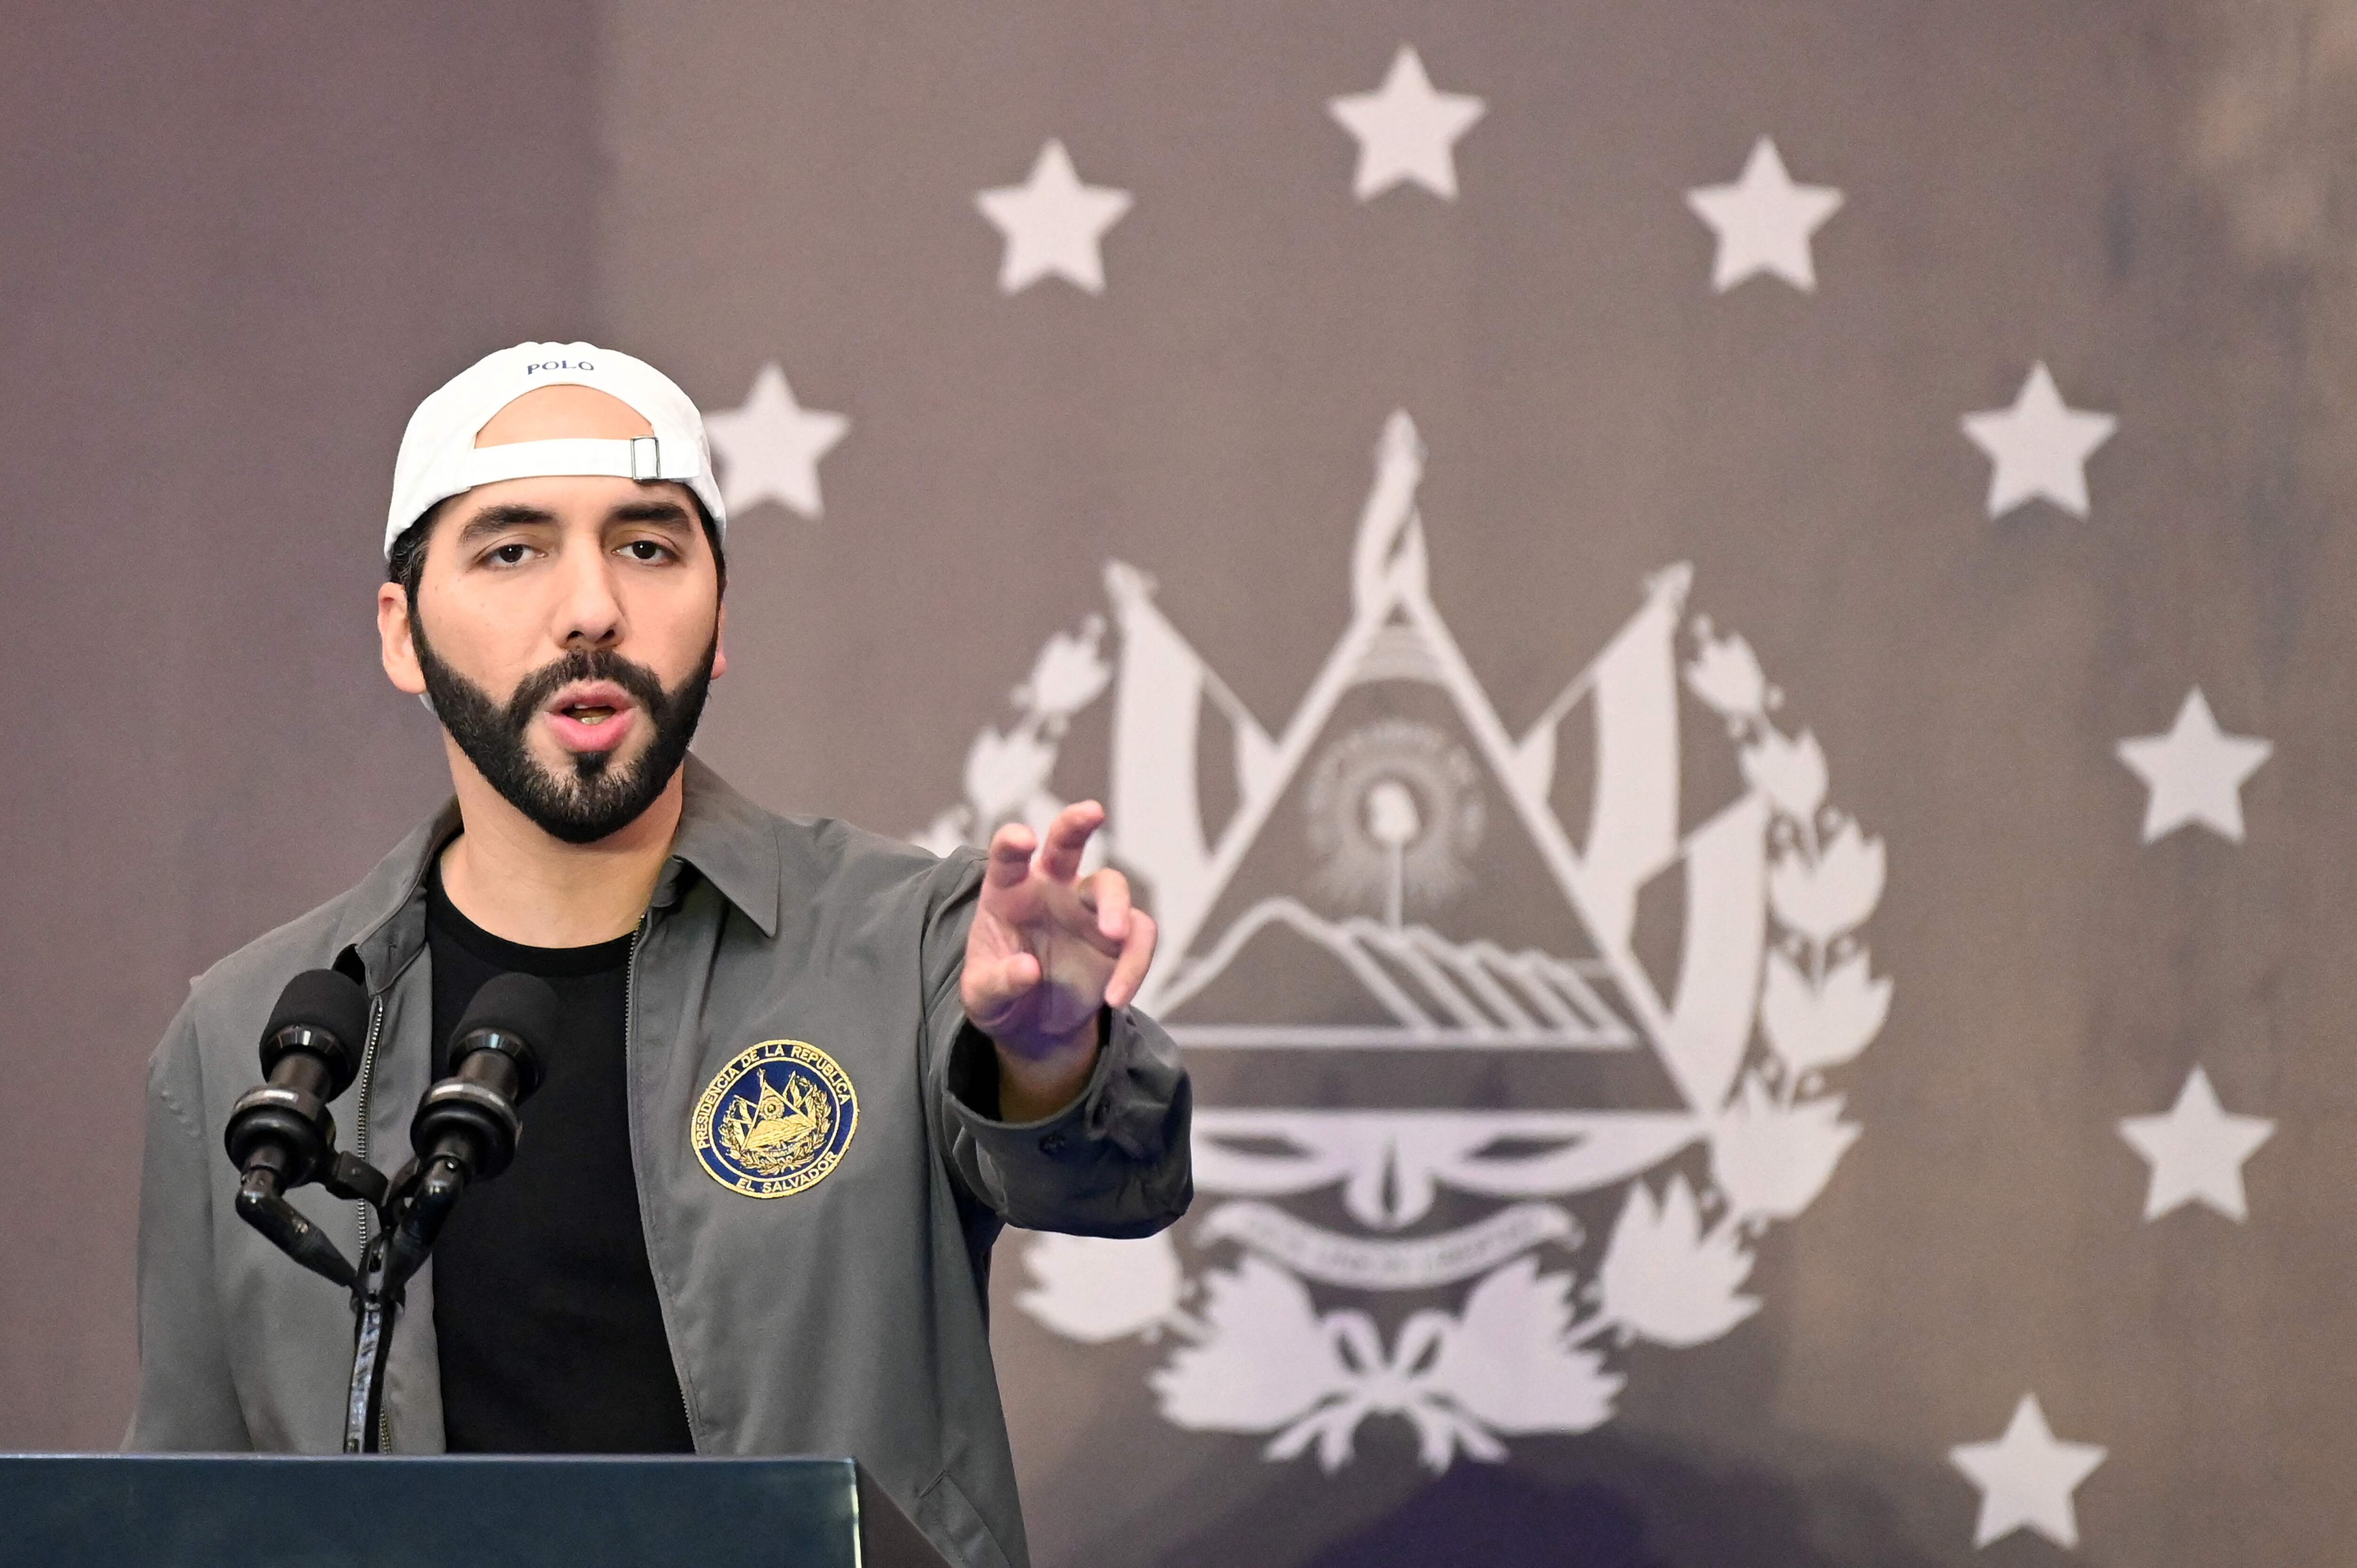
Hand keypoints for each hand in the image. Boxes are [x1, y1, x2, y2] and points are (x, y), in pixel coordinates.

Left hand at [961, 801, 1156, 1117]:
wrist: (1035, 1026)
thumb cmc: (999, 997)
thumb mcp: (982, 999)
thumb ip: (997, 984)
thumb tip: (1028, 970)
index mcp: (1008, 892)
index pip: (1007, 859)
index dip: (1013, 843)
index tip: (1024, 839)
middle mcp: (1050, 889)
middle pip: (1066, 844)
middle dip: (1077, 823)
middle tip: (1093, 812)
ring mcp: (1088, 909)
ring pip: (1111, 885)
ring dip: (1116, 905)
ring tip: (1115, 935)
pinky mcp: (1120, 937)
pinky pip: (1139, 935)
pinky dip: (1135, 964)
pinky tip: (1116, 996)